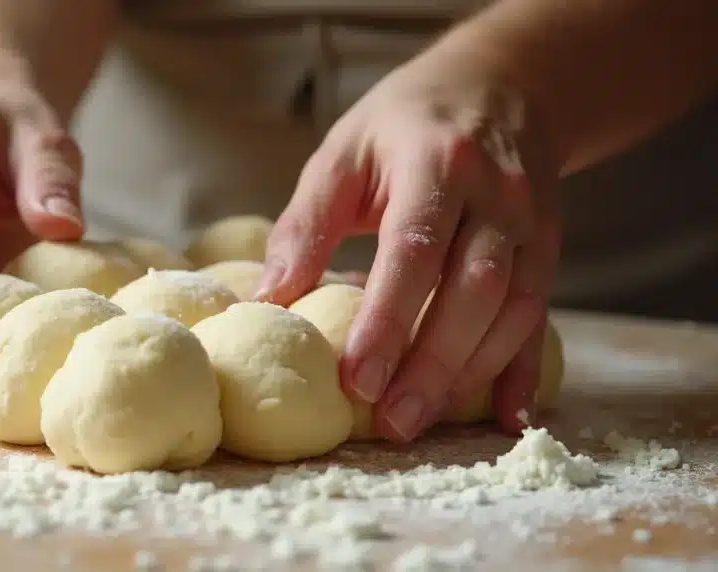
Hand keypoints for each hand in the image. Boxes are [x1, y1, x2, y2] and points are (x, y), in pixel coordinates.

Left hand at [258, 62, 560, 441]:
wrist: (500, 85)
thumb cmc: (403, 124)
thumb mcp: (342, 153)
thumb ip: (306, 226)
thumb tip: (267, 301)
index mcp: (436, 165)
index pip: (413, 252)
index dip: (388, 321)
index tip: (357, 381)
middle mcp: (496, 196)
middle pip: (472, 291)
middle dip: (432, 364)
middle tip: (391, 423)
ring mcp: (531, 224)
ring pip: (512, 310)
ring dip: (470, 374)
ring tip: (422, 421)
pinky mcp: (548, 247)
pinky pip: (542, 316)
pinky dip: (524, 370)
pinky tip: (506, 416)